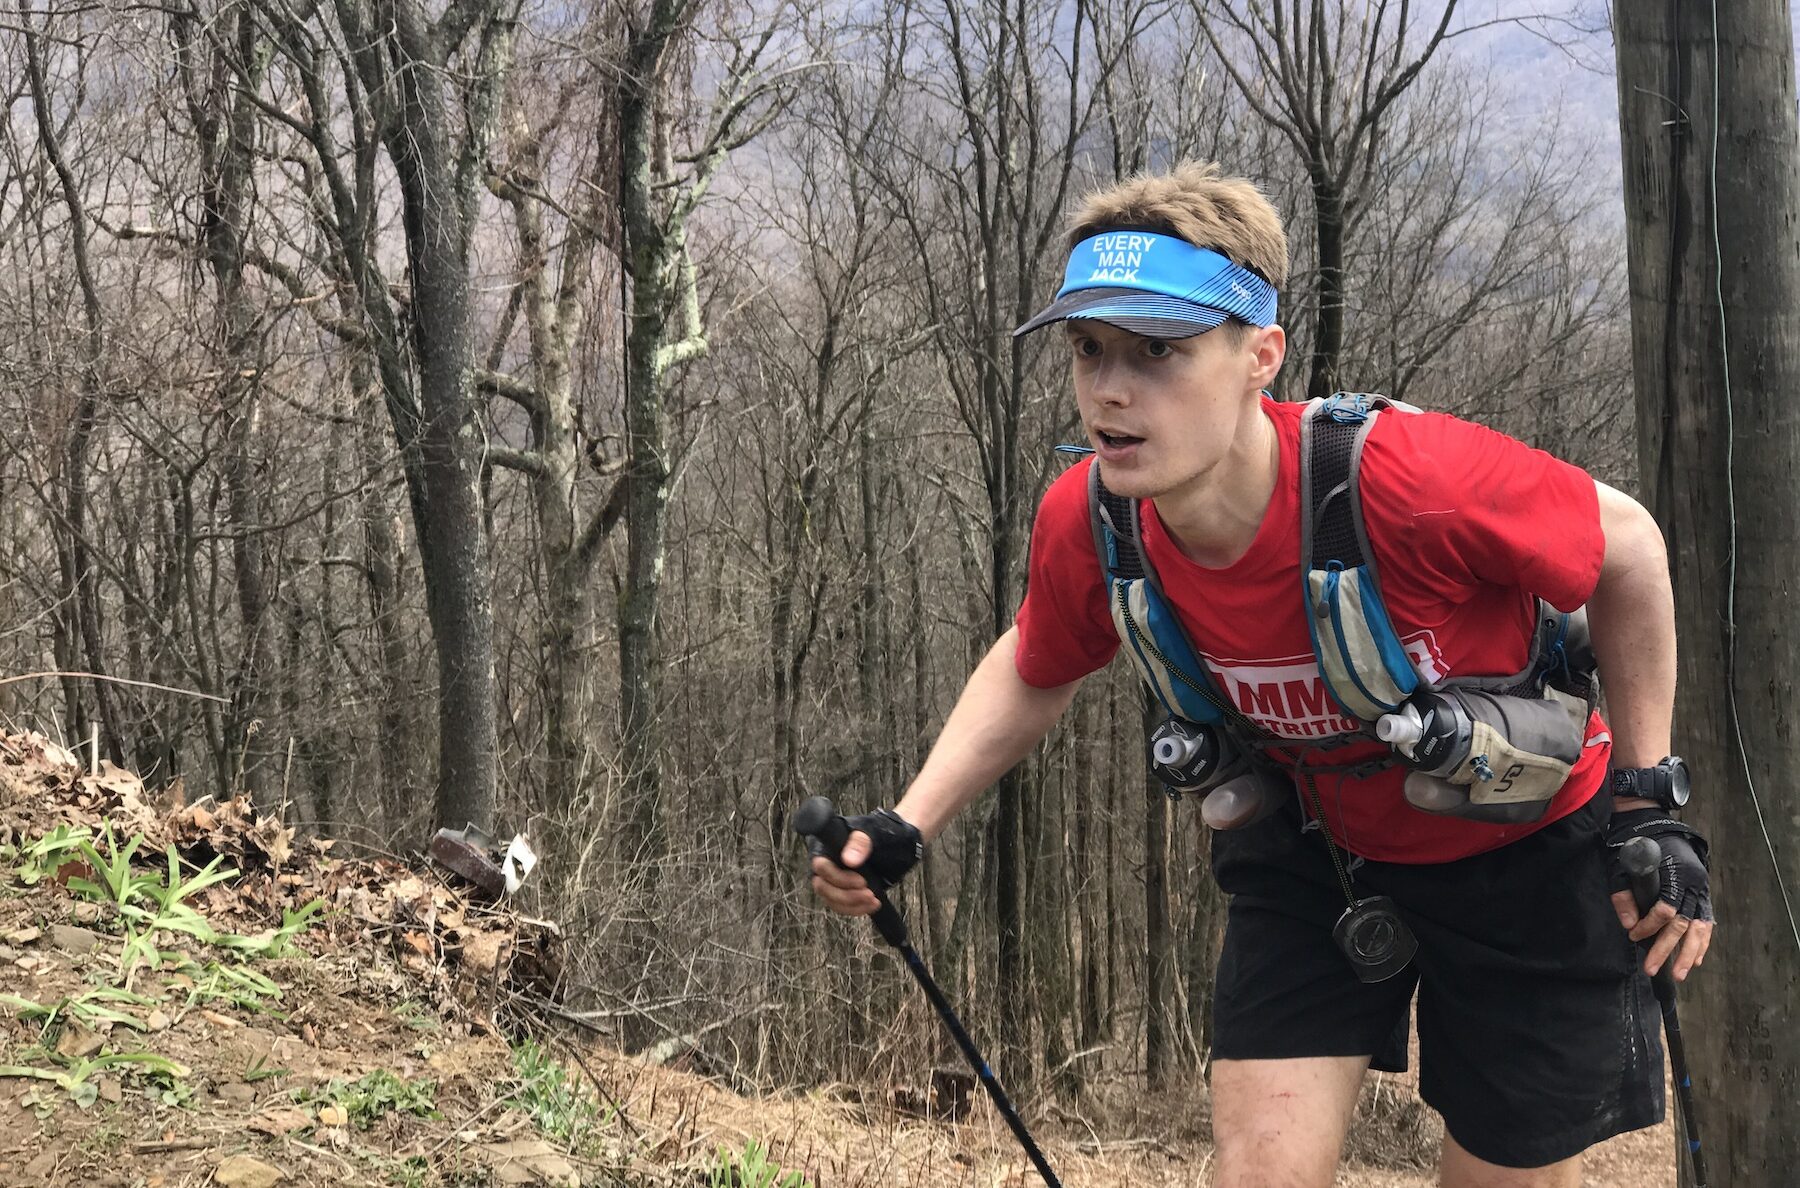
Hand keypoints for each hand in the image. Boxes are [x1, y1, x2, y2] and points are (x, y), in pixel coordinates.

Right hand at [808, 808, 920, 917]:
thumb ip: (860, 843)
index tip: (861, 880)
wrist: (898, 841)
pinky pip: (843, 906)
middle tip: (868, 893)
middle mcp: (827, 864)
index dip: (838, 877)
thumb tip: (849, 860)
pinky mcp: (846, 890)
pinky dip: (857, 908)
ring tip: (873, 900)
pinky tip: (873, 905)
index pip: (821, 866)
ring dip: (852, 904)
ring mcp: (835, 879)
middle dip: (845, 895)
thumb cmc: (882, 831)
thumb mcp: (873, 834)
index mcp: (827, 846)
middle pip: (823, 887)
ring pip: (832, 900)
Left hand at [1607, 806, 1713, 981]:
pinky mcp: (1701, 892)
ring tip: (1680, 973)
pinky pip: (1705, 921)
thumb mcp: (1621, 865)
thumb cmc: (1634, 842)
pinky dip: (1701, 941)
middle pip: (1684, 924)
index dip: (1649, 927)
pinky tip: (1696, 958)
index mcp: (1676, 873)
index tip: (1633, 937)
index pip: (1666, 910)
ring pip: (1700, 927)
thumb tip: (1629, 925)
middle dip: (1668, 950)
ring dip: (1690, 953)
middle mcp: (1694, 883)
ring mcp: (1700, 888)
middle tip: (1654, 970)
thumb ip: (1623, 895)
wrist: (1650, 820)